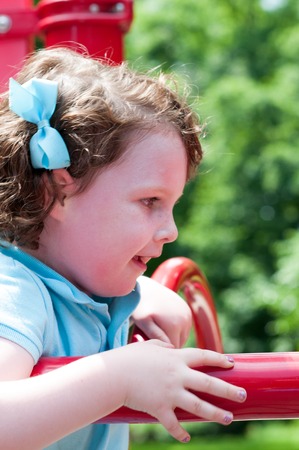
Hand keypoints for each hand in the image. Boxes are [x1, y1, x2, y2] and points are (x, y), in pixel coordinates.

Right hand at [107, 340, 246, 442]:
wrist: (113, 375)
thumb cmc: (130, 358)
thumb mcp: (150, 346)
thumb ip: (164, 346)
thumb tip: (172, 348)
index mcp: (176, 358)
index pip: (204, 356)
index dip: (219, 359)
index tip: (232, 363)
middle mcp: (178, 375)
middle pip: (209, 383)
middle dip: (228, 390)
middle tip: (242, 395)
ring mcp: (170, 393)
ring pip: (199, 406)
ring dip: (216, 413)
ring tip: (229, 418)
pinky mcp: (160, 408)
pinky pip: (174, 424)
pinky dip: (181, 433)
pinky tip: (187, 438)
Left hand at [131, 276, 191, 347]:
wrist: (143, 288)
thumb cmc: (140, 307)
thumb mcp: (143, 322)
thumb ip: (156, 336)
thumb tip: (171, 346)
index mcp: (175, 325)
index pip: (173, 350)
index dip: (162, 351)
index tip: (150, 346)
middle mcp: (185, 319)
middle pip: (180, 344)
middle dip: (167, 345)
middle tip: (152, 338)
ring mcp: (187, 313)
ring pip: (182, 336)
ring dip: (173, 337)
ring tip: (157, 330)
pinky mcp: (187, 309)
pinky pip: (184, 327)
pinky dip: (176, 329)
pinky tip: (163, 324)